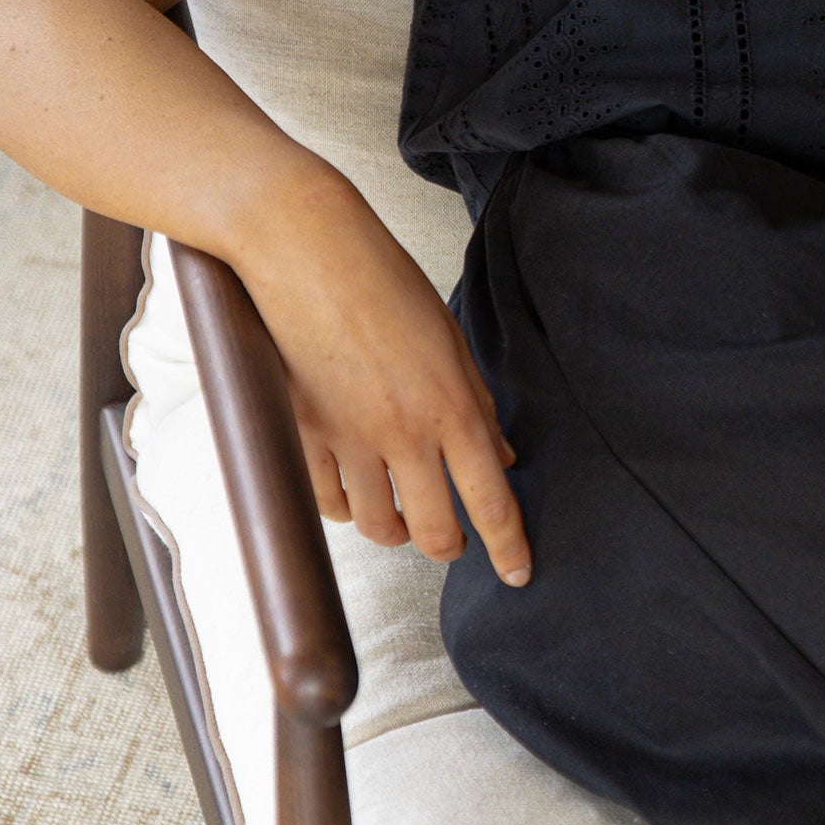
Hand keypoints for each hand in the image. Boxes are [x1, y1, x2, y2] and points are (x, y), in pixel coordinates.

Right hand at [233, 170, 532, 583]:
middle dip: (451, 548)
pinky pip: (328, 502)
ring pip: (378, 526)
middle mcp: (404, 433)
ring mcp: (350, 439)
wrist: (307, 251)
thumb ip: (478, 404)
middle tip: (456, 541)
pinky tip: (356, 494)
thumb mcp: (451, 340)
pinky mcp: (305, 434)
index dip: (510, 547)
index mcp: (452, 407)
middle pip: (435, 532)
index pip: (492, 501)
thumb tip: (502, 456)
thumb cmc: (382, 281)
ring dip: (397, 530)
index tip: (519, 573)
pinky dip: (345, 509)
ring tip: (404, 514)